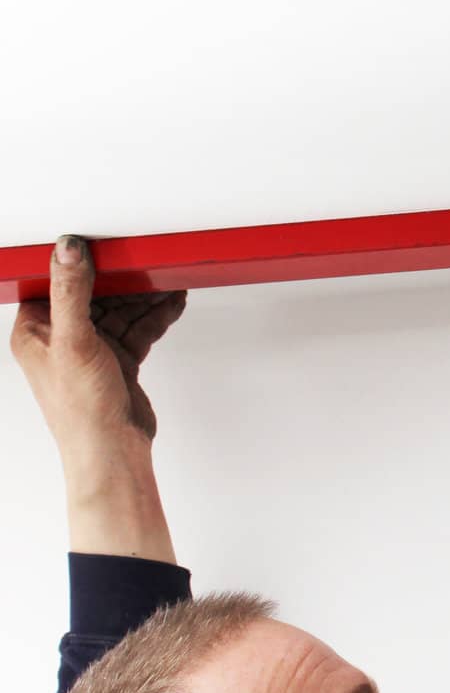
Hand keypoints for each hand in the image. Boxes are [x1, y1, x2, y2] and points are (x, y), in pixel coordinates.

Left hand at [10, 237, 187, 448]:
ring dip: (145, 296)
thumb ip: (72, 292)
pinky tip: (172, 304)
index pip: (54, 283)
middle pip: (94, 294)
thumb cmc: (80, 409)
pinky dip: (155, 316)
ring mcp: (92, 351)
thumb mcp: (74, 341)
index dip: (76, 262)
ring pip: (120, 311)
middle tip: (146, 259)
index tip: (100, 242)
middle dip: (122, 278)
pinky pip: (137, 330)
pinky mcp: (118, 362)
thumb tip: (68, 248)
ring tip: (168, 279)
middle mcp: (61, 340)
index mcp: (35, 332)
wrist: (113, 450)